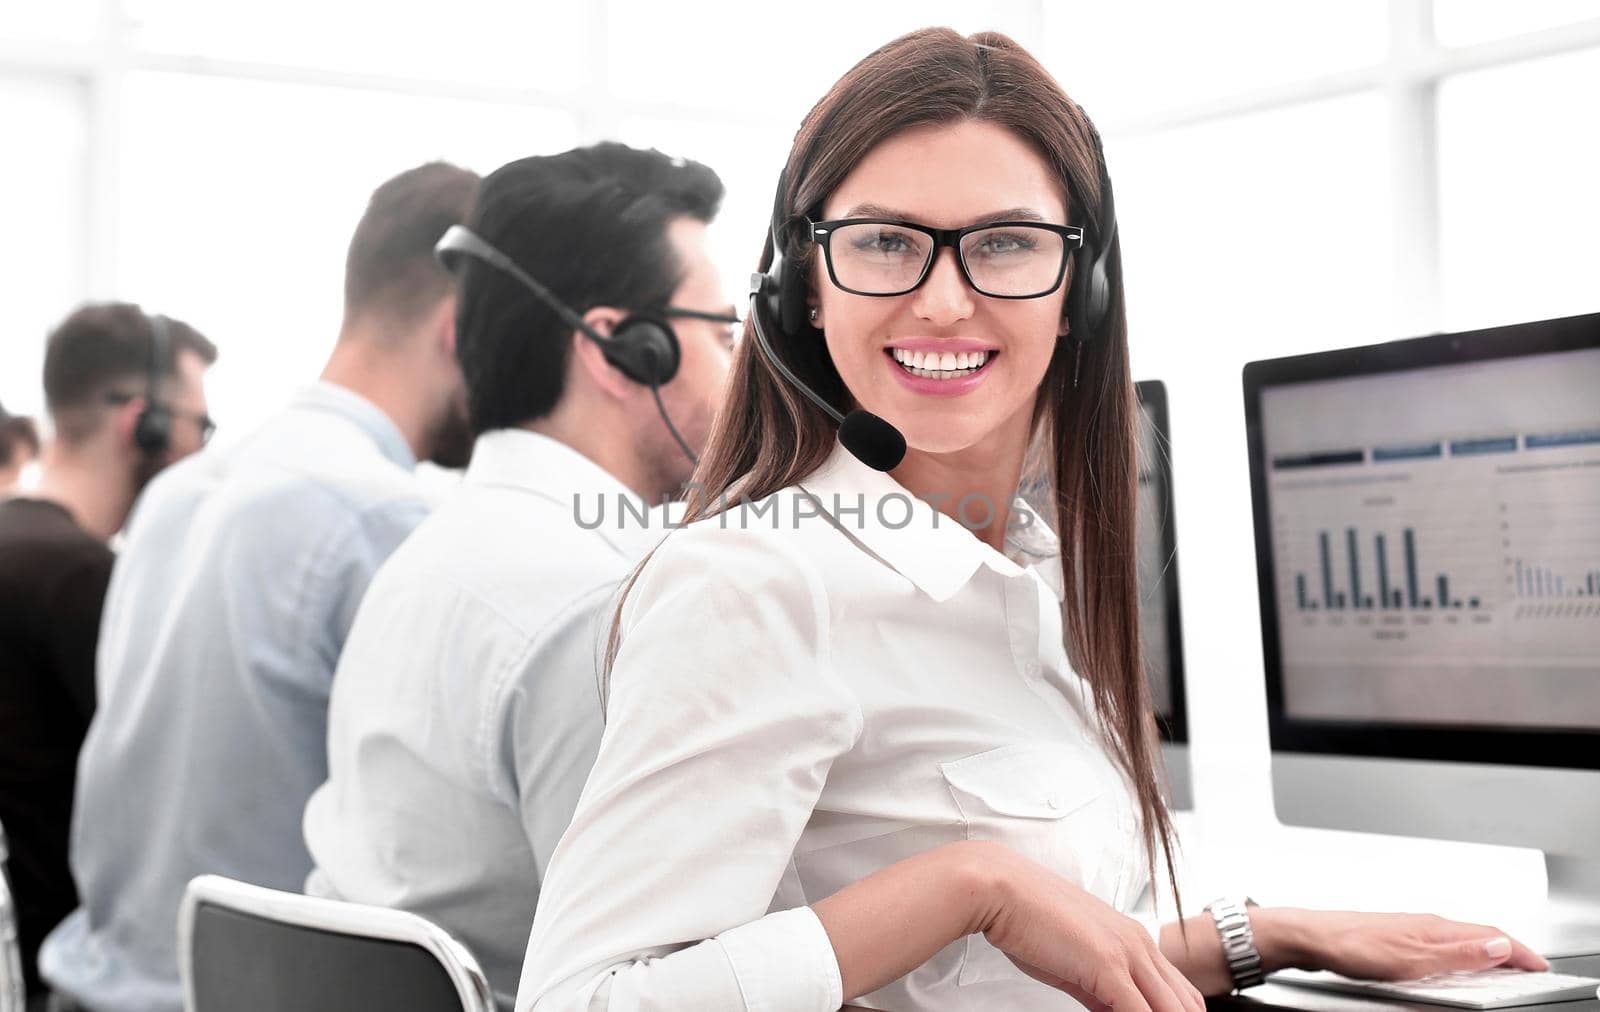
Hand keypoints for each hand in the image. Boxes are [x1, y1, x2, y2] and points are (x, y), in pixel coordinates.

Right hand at [975, 843, 1205, 1011]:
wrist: (1002, 889)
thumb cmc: (1028, 917)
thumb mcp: (1074, 961)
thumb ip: (1099, 992)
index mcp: (1133, 939)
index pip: (1179, 993)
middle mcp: (1138, 944)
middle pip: (1186, 1003)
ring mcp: (1126, 953)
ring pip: (1173, 1009)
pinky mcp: (1108, 966)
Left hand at [1267, 910, 1548, 979]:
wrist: (1310, 938)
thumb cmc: (1352, 945)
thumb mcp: (1414, 959)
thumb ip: (1458, 955)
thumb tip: (1499, 946)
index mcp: (1435, 927)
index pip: (1490, 935)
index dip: (1519, 951)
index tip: (1540, 964)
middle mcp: (1424, 924)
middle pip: (1477, 935)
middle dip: (1506, 950)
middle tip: (1528, 966)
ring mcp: (1409, 930)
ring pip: (1457, 940)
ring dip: (1483, 952)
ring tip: (1499, 966)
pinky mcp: (1394, 939)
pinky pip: (1437, 946)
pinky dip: (1456, 956)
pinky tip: (1450, 966)